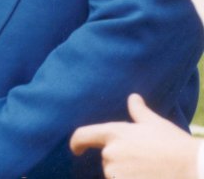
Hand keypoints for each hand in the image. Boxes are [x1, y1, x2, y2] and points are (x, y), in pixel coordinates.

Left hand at [69, 93, 198, 178]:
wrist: (192, 169)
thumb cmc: (174, 145)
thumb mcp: (155, 124)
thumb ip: (139, 112)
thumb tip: (133, 98)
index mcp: (114, 134)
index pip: (83, 135)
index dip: (77, 142)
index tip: (76, 150)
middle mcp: (110, 153)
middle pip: (107, 160)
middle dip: (121, 162)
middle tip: (146, 161)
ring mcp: (115, 173)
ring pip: (114, 175)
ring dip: (127, 175)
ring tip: (150, 171)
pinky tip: (149, 177)